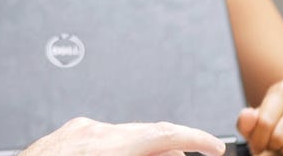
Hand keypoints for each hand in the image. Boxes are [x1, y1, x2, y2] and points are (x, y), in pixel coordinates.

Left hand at [19, 117, 226, 155]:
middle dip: (174, 146)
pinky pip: (106, 136)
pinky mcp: (68, 132)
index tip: (214, 146)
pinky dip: (124, 147)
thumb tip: (168, 154)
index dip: (194, 138)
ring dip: (147, 149)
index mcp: (103, 146)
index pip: (160, 134)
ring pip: (127, 134)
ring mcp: (78, 129)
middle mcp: (91, 131)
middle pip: (147, 132)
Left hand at [237, 79, 282, 154]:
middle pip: (279, 137)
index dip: (257, 141)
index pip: (265, 122)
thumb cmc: (276, 118)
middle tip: (270, 148)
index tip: (256, 147)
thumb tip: (248, 115)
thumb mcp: (258, 116)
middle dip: (270, 148)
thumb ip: (246, 120)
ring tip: (281, 149)